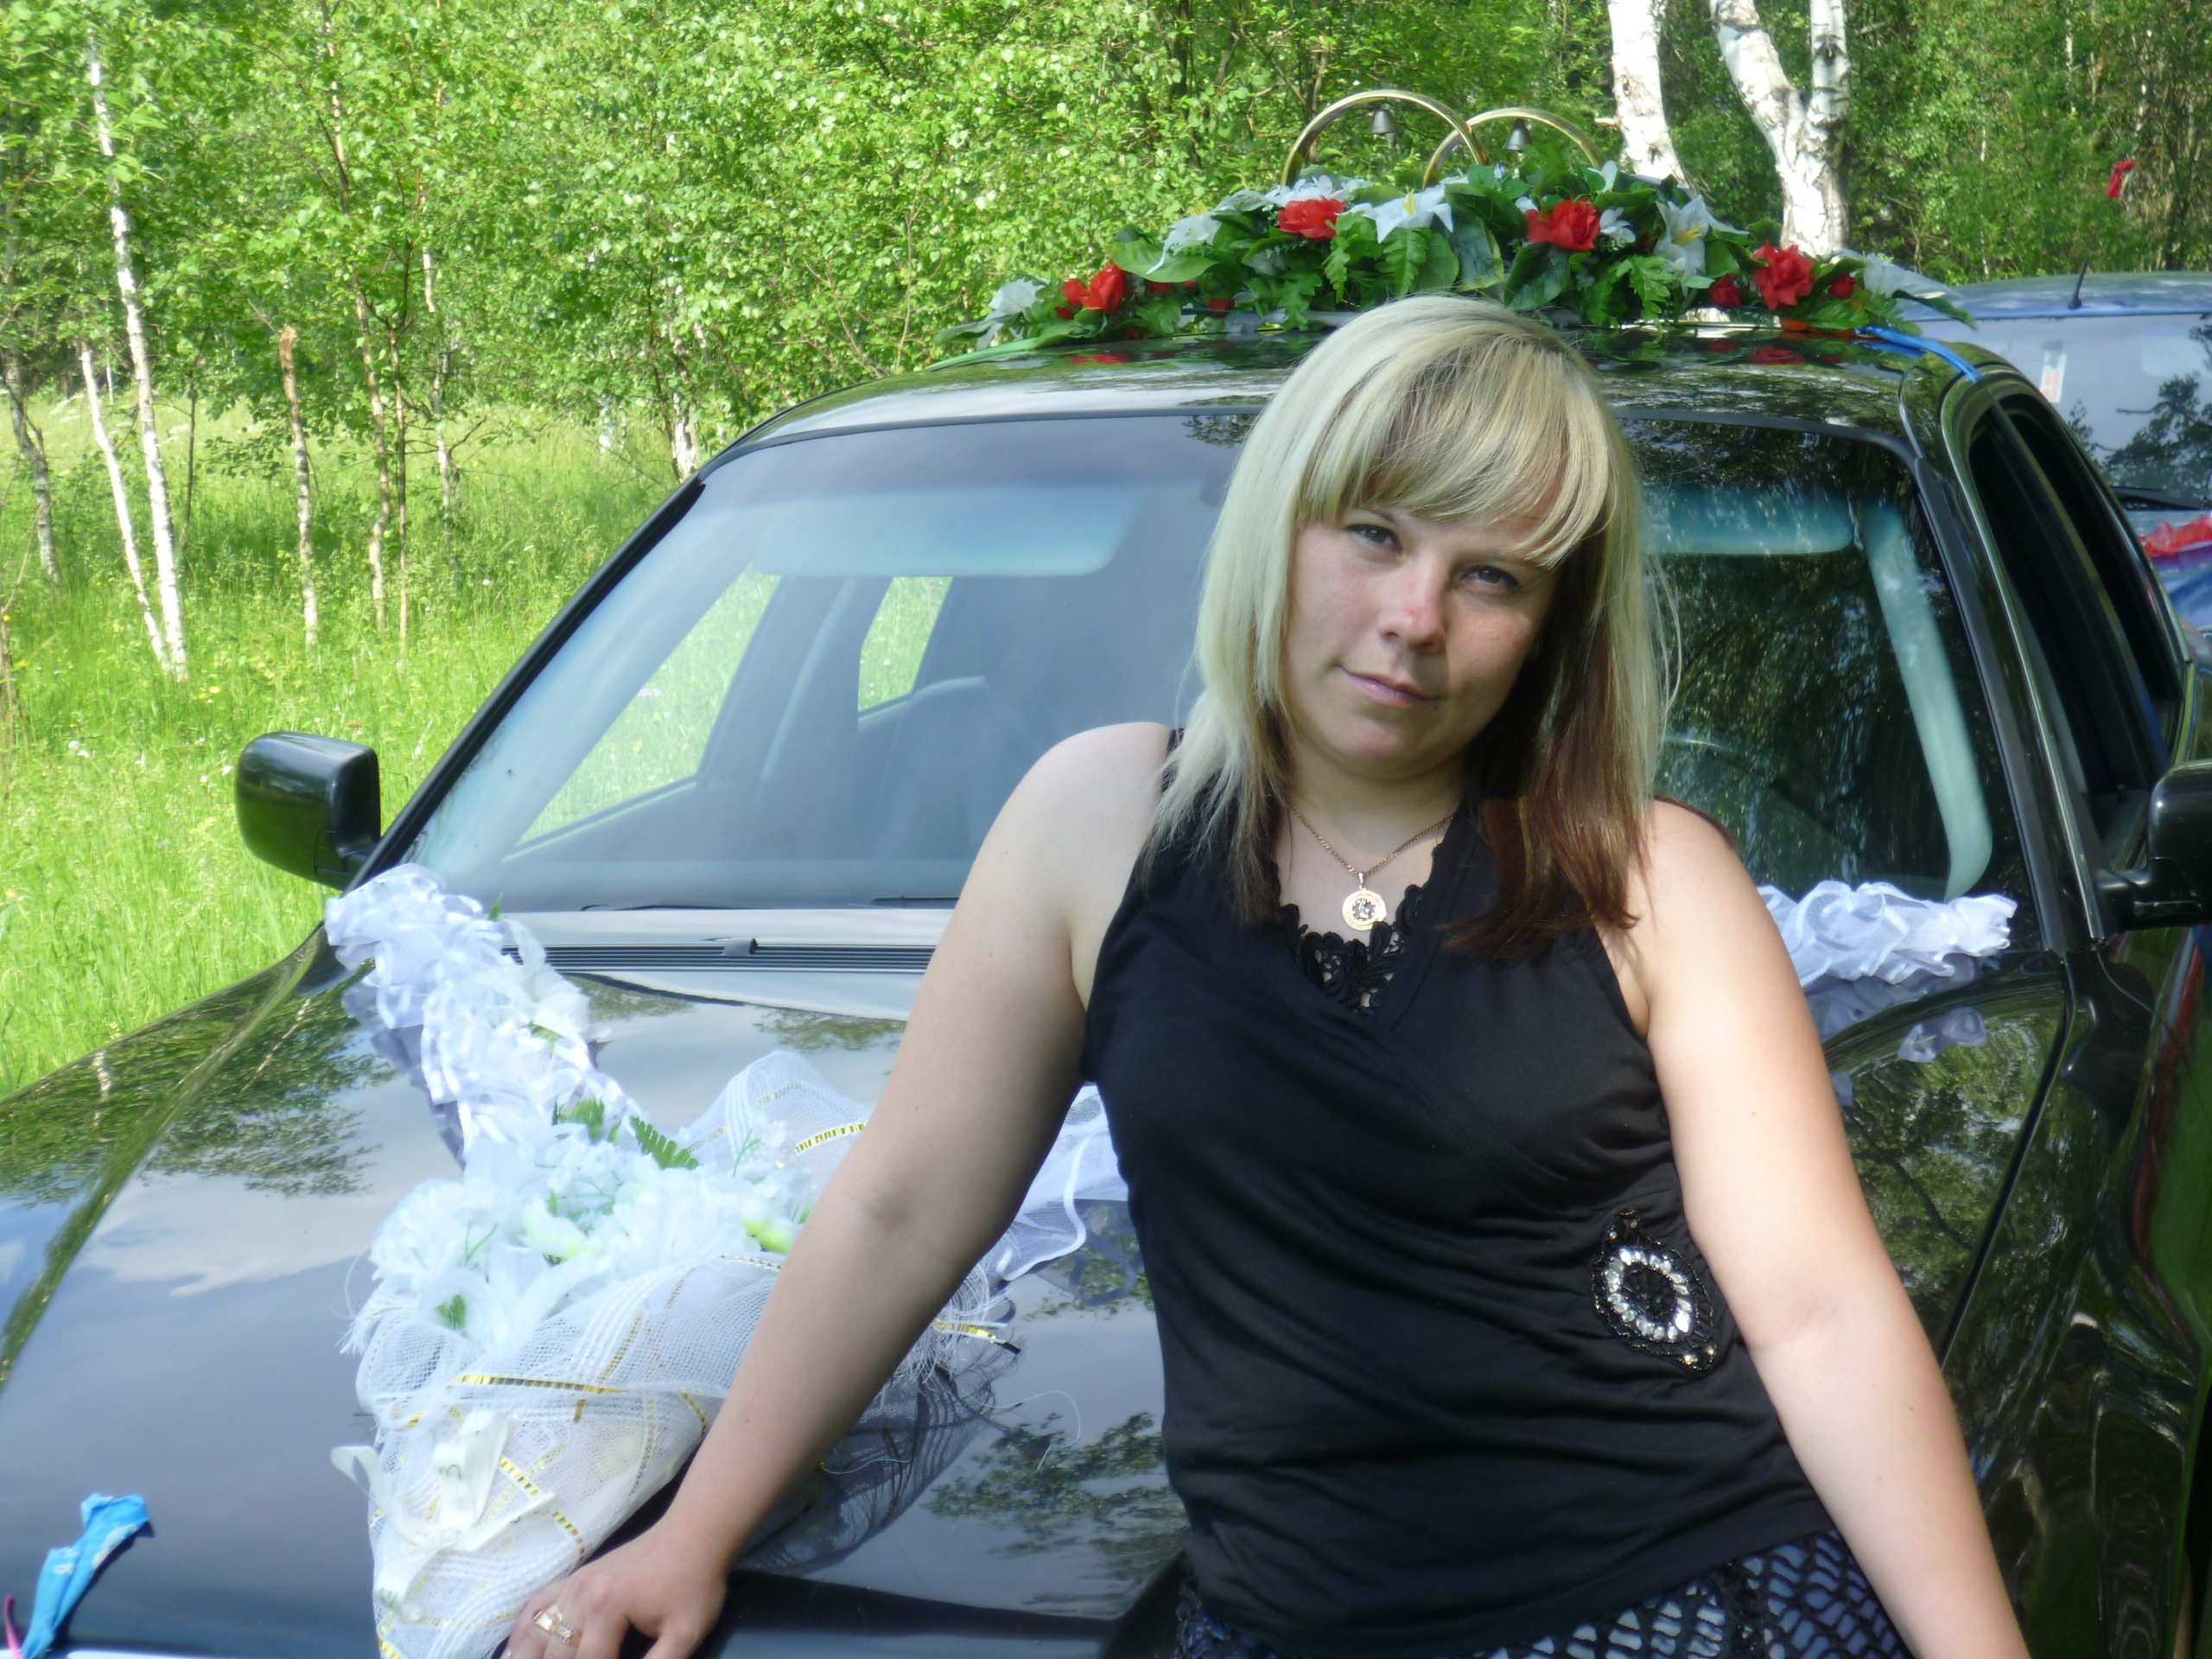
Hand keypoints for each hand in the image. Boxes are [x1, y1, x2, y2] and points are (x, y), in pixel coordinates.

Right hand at [504, 1523, 727, 1658]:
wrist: (694, 1535)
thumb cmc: (693, 1584)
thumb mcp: (685, 1633)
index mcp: (606, 1610)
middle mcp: (579, 1596)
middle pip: (555, 1654)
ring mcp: (572, 1585)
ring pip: (537, 1632)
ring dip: (528, 1657)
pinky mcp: (573, 1578)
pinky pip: (536, 1605)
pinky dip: (521, 1631)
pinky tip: (511, 1653)